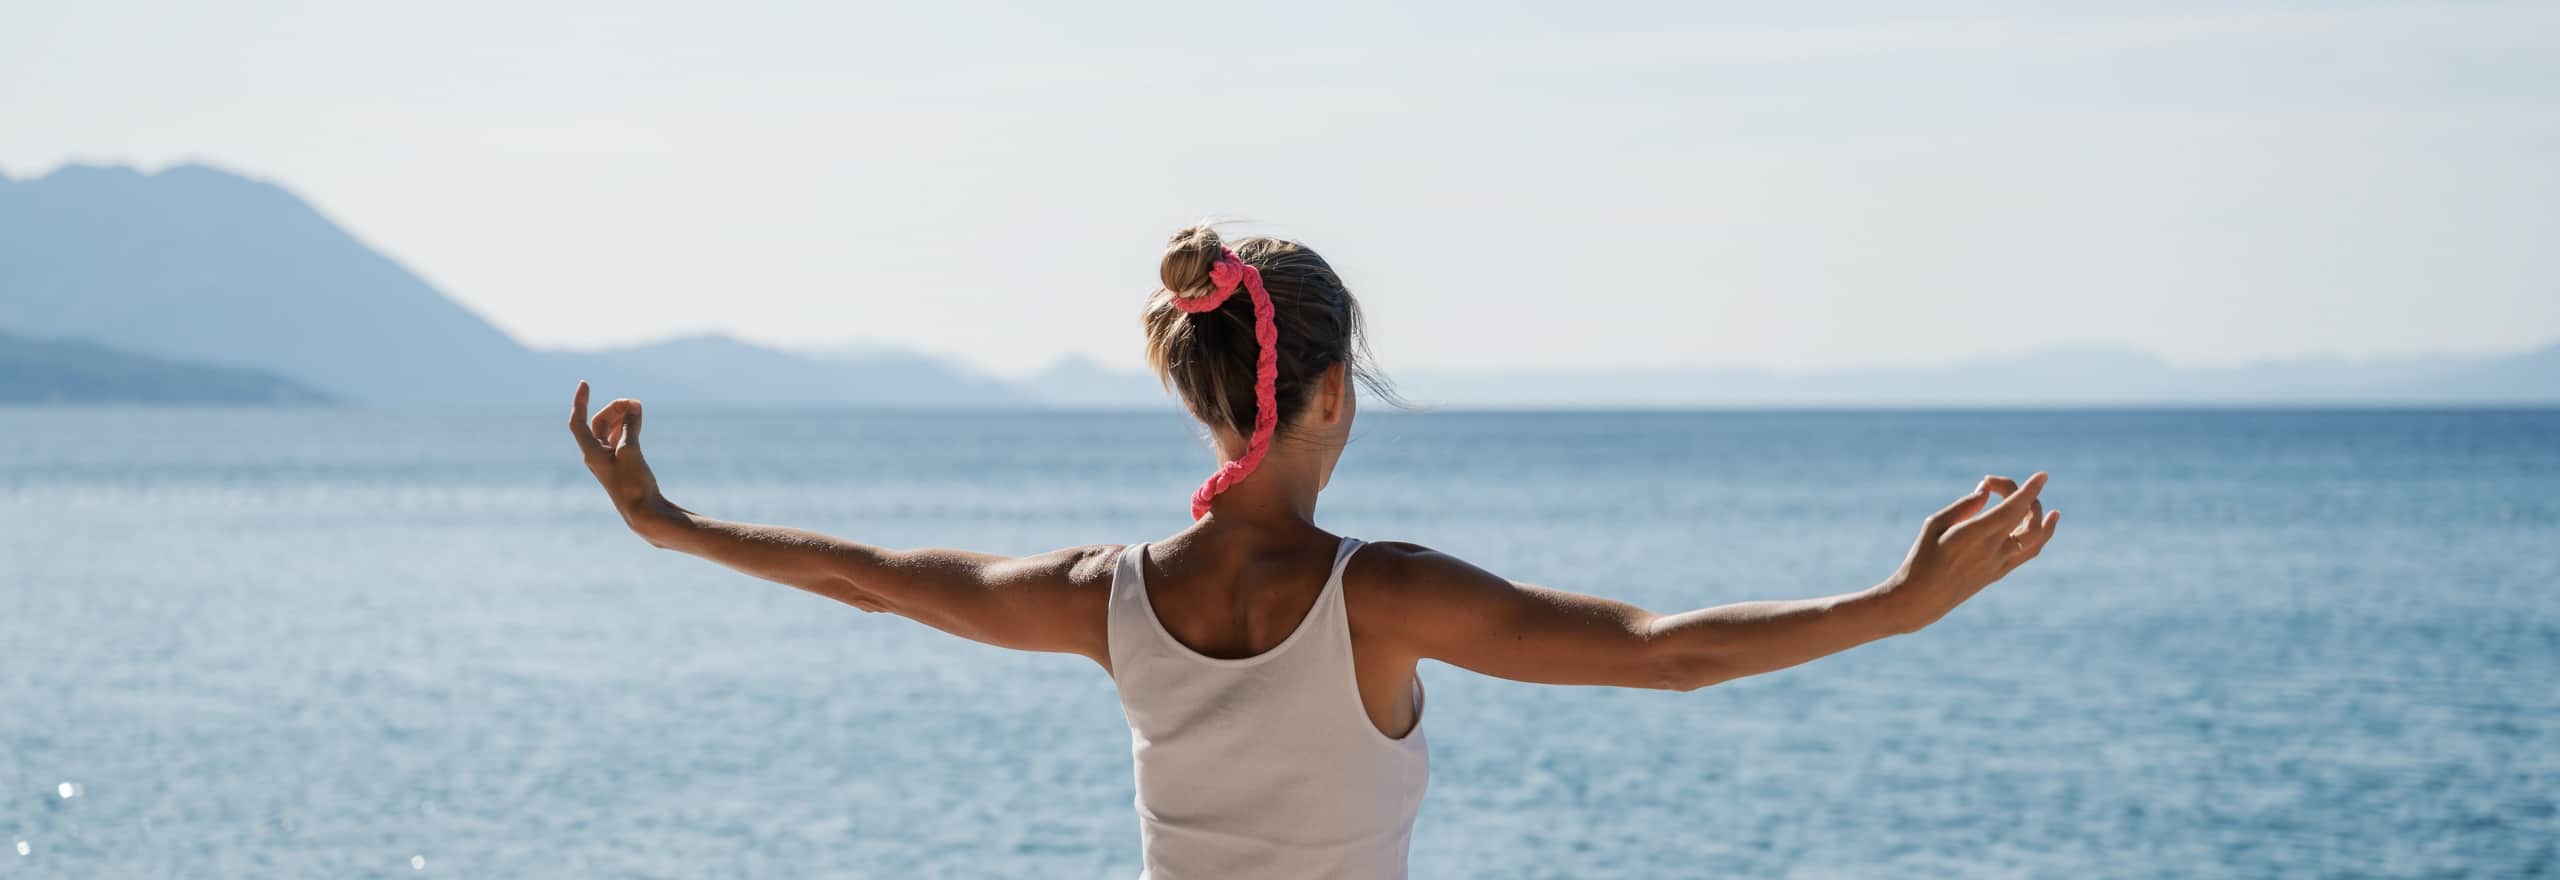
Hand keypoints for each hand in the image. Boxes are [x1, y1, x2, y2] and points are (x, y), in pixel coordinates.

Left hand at [569, 381, 671, 524]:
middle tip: (632, 403)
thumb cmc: (633, 483)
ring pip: (611, 429)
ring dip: (622, 416)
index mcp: (591, 453)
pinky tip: (638, 419)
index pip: (578, 422)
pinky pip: (621, 437)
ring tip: (637, 407)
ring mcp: (609, 459)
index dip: (580, 402)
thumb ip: (630, 425)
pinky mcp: (622, 463)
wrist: (643, 511)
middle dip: (614, 409)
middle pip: (599, 423)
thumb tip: (633, 405)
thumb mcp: (631, 450)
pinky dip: (628, 426)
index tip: (585, 384)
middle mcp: (596, 455)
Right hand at [1888, 472, 2061, 630]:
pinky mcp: (2000, 572)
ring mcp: (2000, 563)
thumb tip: (1985, 491)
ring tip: (2049, 509)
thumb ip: (1963, 506)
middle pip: (2028, 518)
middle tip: (1996, 487)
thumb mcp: (1934, 525)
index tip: (2042, 475)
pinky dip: (2040, 536)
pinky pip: (2029, 552)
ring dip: (2044, 520)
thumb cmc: (1921, 558)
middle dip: (2025, 496)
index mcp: (1975, 535)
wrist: (1922, 599)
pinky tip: (2043, 526)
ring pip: (2037, 539)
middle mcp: (1993, 549)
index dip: (2029, 490)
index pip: (2012, 508)